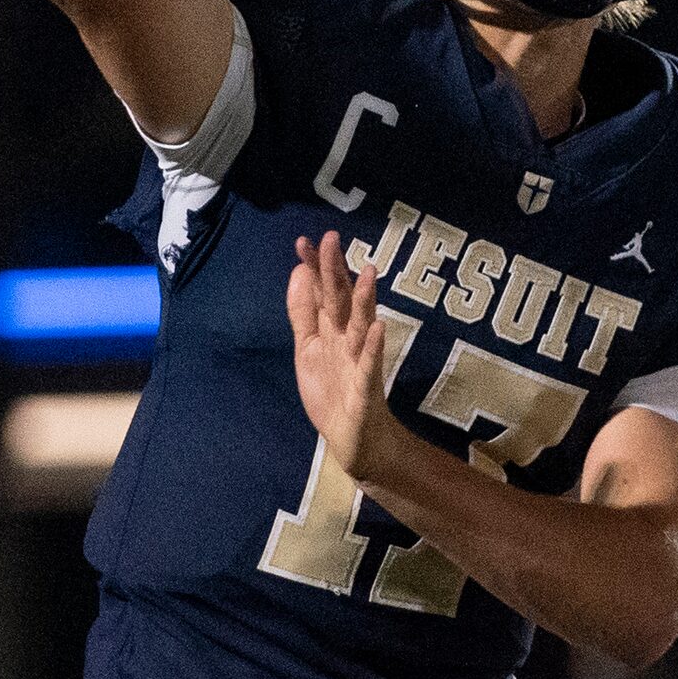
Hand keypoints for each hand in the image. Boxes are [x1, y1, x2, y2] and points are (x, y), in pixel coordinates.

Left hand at [287, 233, 395, 484]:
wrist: (351, 438)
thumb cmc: (331, 391)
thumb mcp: (307, 348)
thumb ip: (302, 312)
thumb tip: (297, 271)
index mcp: (331, 330)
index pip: (324, 292)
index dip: (315, 268)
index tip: (304, 241)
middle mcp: (348, 339)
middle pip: (343, 301)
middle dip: (337, 272)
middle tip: (333, 240)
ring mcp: (359, 361)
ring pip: (362, 326)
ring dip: (365, 301)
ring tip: (368, 273)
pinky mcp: (367, 387)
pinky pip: (371, 364)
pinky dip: (375, 346)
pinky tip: (379, 328)